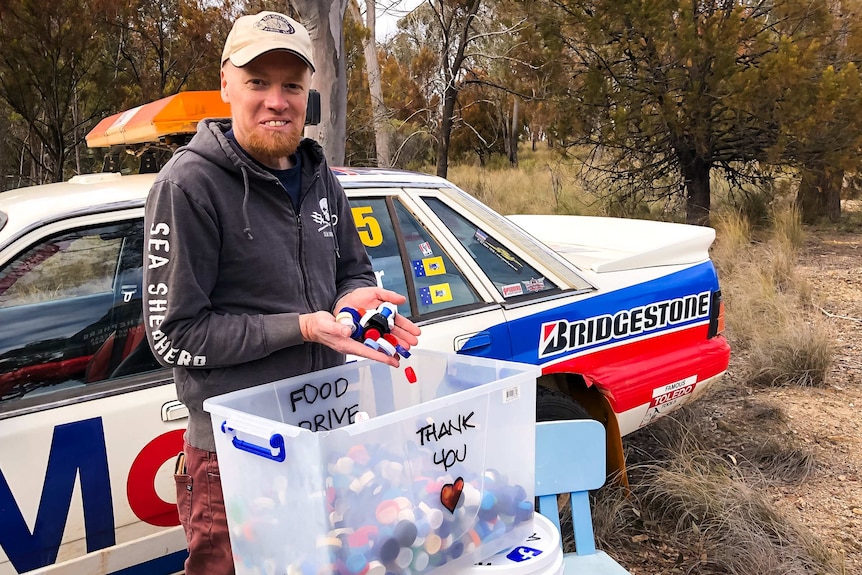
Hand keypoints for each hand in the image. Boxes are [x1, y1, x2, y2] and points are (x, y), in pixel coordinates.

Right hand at [299, 309, 413, 367]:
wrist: (313, 326)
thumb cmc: (318, 327)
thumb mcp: (326, 325)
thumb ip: (337, 328)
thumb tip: (348, 331)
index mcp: (347, 344)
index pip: (367, 352)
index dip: (380, 357)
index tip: (392, 361)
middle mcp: (353, 344)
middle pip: (373, 351)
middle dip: (386, 355)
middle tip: (400, 358)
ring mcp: (354, 340)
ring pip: (373, 346)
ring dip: (384, 348)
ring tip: (398, 350)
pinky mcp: (354, 334)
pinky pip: (368, 339)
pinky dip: (378, 340)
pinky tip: (386, 338)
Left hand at [334, 287, 420, 349]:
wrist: (341, 303)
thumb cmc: (356, 298)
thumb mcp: (374, 292)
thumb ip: (388, 295)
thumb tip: (402, 299)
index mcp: (384, 314)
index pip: (399, 322)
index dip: (408, 327)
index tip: (415, 332)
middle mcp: (380, 324)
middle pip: (395, 333)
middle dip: (404, 339)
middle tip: (412, 343)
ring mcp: (372, 332)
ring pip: (387, 341)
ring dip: (396, 346)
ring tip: (404, 350)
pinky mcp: (364, 338)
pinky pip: (375, 346)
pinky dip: (383, 351)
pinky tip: (390, 355)